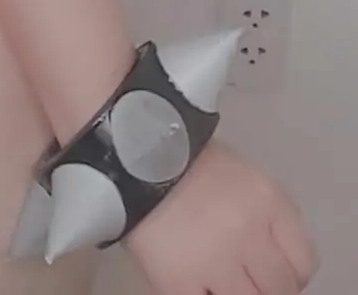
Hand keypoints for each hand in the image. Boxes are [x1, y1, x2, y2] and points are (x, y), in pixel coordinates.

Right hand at [122, 138, 318, 293]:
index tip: (272, 270)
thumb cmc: (193, 164)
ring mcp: (214, 262)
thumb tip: (282, 267)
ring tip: (217, 277)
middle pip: (280, 290)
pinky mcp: (179, 284)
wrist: (132, 156)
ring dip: (237, 293)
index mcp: (268, 202)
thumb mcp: (247, 178)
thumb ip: (272, 218)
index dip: (291, 273)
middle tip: (242, 274)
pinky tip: (197, 284)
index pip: (304, 263)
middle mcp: (248, 234)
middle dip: (266, 288)